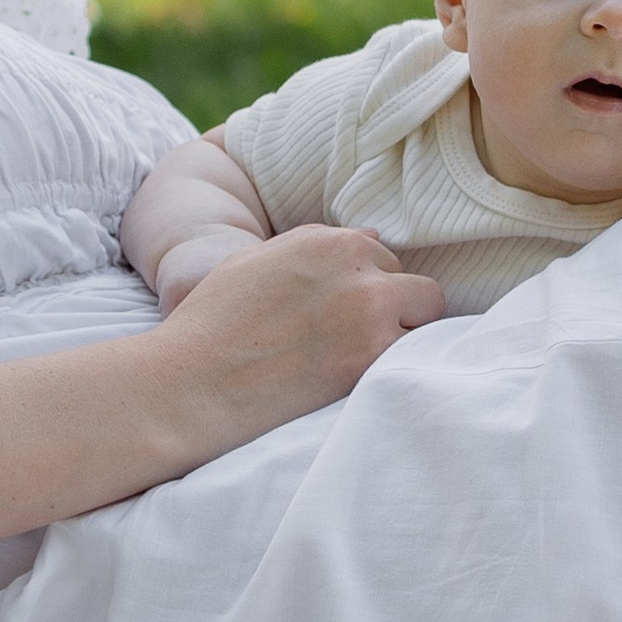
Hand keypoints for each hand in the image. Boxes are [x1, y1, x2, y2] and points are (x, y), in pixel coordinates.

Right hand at [151, 225, 442, 465]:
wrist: (194, 381)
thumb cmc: (213, 323)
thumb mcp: (257, 262)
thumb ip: (316, 247)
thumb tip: (374, 237)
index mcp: (330, 241)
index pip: (385, 259)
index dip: (369, 290)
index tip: (344, 317)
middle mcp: (358, 270)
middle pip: (419, 291)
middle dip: (400, 315)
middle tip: (361, 345)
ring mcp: (369, 316)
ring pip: (427, 327)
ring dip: (405, 345)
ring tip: (365, 366)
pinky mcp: (369, 362)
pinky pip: (414, 363)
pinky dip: (398, 373)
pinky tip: (364, 384)